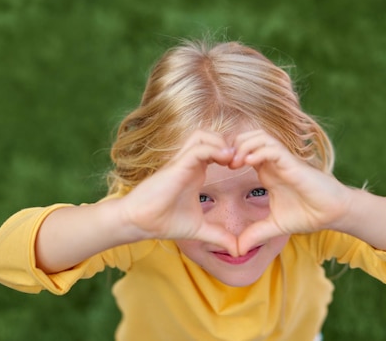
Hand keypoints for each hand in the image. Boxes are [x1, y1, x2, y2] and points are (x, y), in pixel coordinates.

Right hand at [120, 130, 238, 255]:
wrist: (139, 222)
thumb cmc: (164, 221)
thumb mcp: (199, 229)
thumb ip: (219, 236)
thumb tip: (237, 250)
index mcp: (196, 171)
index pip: (217, 149)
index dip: (234, 154)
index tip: (246, 169)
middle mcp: (189, 162)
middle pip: (212, 136)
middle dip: (230, 144)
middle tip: (242, 161)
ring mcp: (182, 161)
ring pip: (204, 135)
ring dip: (222, 143)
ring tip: (234, 160)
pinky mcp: (177, 165)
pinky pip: (198, 148)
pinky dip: (214, 149)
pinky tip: (226, 161)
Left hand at [230, 130, 351, 253]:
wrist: (333, 213)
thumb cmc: (308, 213)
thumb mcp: (274, 226)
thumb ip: (255, 234)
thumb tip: (237, 250)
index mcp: (266, 170)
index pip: (243, 151)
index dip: (228, 156)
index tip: (217, 170)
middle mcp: (273, 161)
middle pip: (247, 137)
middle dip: (231, 146)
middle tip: (222, 163)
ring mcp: (283, 160)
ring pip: (259, 137)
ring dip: (243, 145)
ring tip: (233, 162)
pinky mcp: (292, 163)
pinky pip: (272, 148)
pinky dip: (257, 151)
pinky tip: (247, 162)